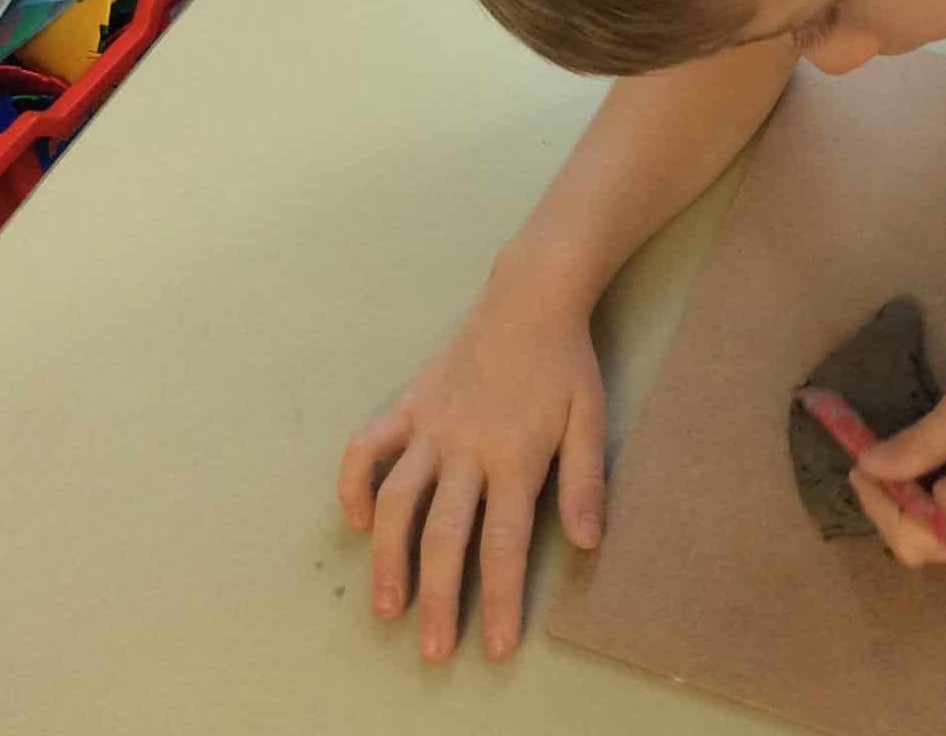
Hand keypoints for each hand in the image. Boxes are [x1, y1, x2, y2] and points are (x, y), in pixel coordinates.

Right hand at [336, 264, 605, 662]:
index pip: (503, 544)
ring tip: (386, 603)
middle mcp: (466, 448)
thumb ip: (586, 481)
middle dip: (438, 599)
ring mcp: (430, 425)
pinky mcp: (408, 403)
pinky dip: (355, 483)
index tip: (495, 647)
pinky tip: (359, 519)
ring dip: (386, 557)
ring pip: (396, 500)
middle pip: (443, 535)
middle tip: (431, 650)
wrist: (530, 296)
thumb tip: (587, 543)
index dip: (498, 600)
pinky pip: (367, 446)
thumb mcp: (590, 418)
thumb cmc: (566, 363)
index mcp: (515, 457)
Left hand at [850, 371, 945, 576]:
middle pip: (911, 545)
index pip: (907, 518)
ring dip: (908, 513)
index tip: (859, 462)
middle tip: (877, 464)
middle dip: (886, 506)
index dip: (875, 495)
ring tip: (920, 468)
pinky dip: (934, 522)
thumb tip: (868, 466)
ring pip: (927, 550)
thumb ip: (918, 441)